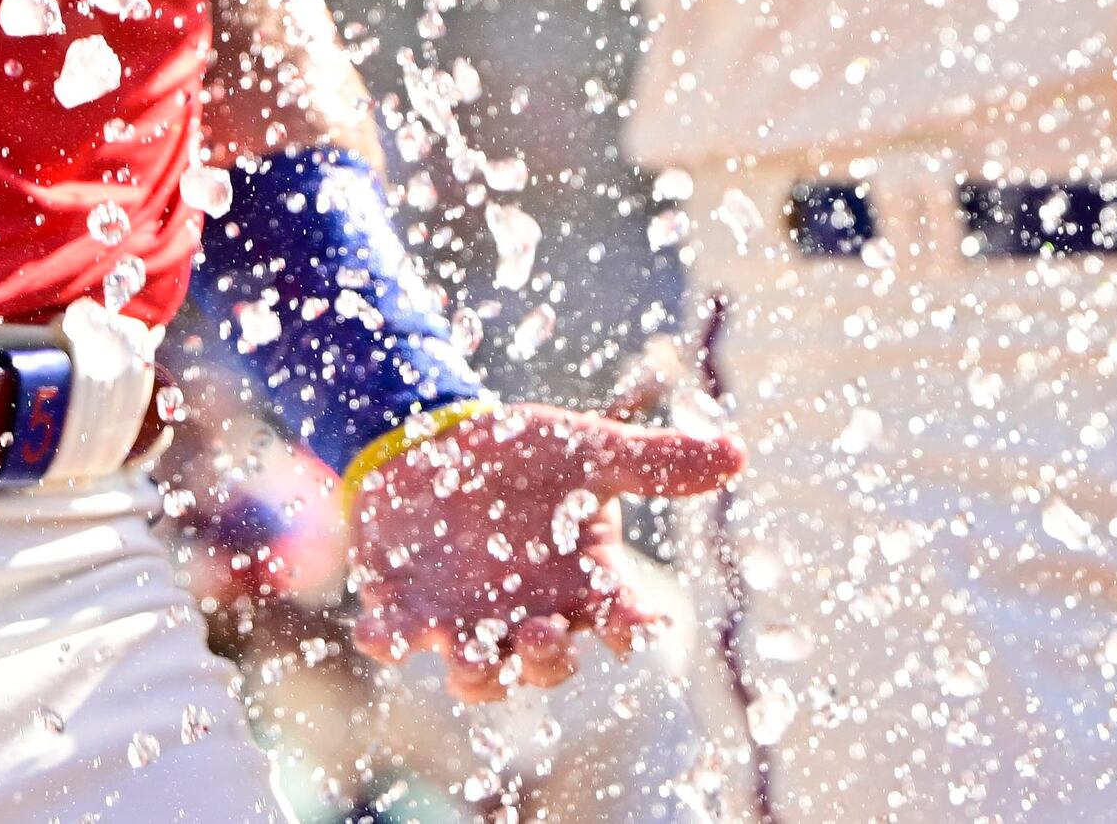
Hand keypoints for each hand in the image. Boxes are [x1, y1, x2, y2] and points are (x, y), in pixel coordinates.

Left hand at [345, 401, 741, 699]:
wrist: (437, 442)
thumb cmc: (522, 455)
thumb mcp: (588, 449)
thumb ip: (655, 463)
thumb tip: (737, 453)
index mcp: (580, 586)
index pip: (618, 619)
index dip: (630, 627)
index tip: (639, 623)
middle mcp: (527, 616)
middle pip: (546, 664)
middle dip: (546, 659)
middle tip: (545, 632)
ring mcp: (464, 619)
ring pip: (477, 674)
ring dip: (475, 670)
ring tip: (469, 653)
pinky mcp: (406, 608)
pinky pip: (396, 638)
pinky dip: (388, 640)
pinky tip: (379, 633)